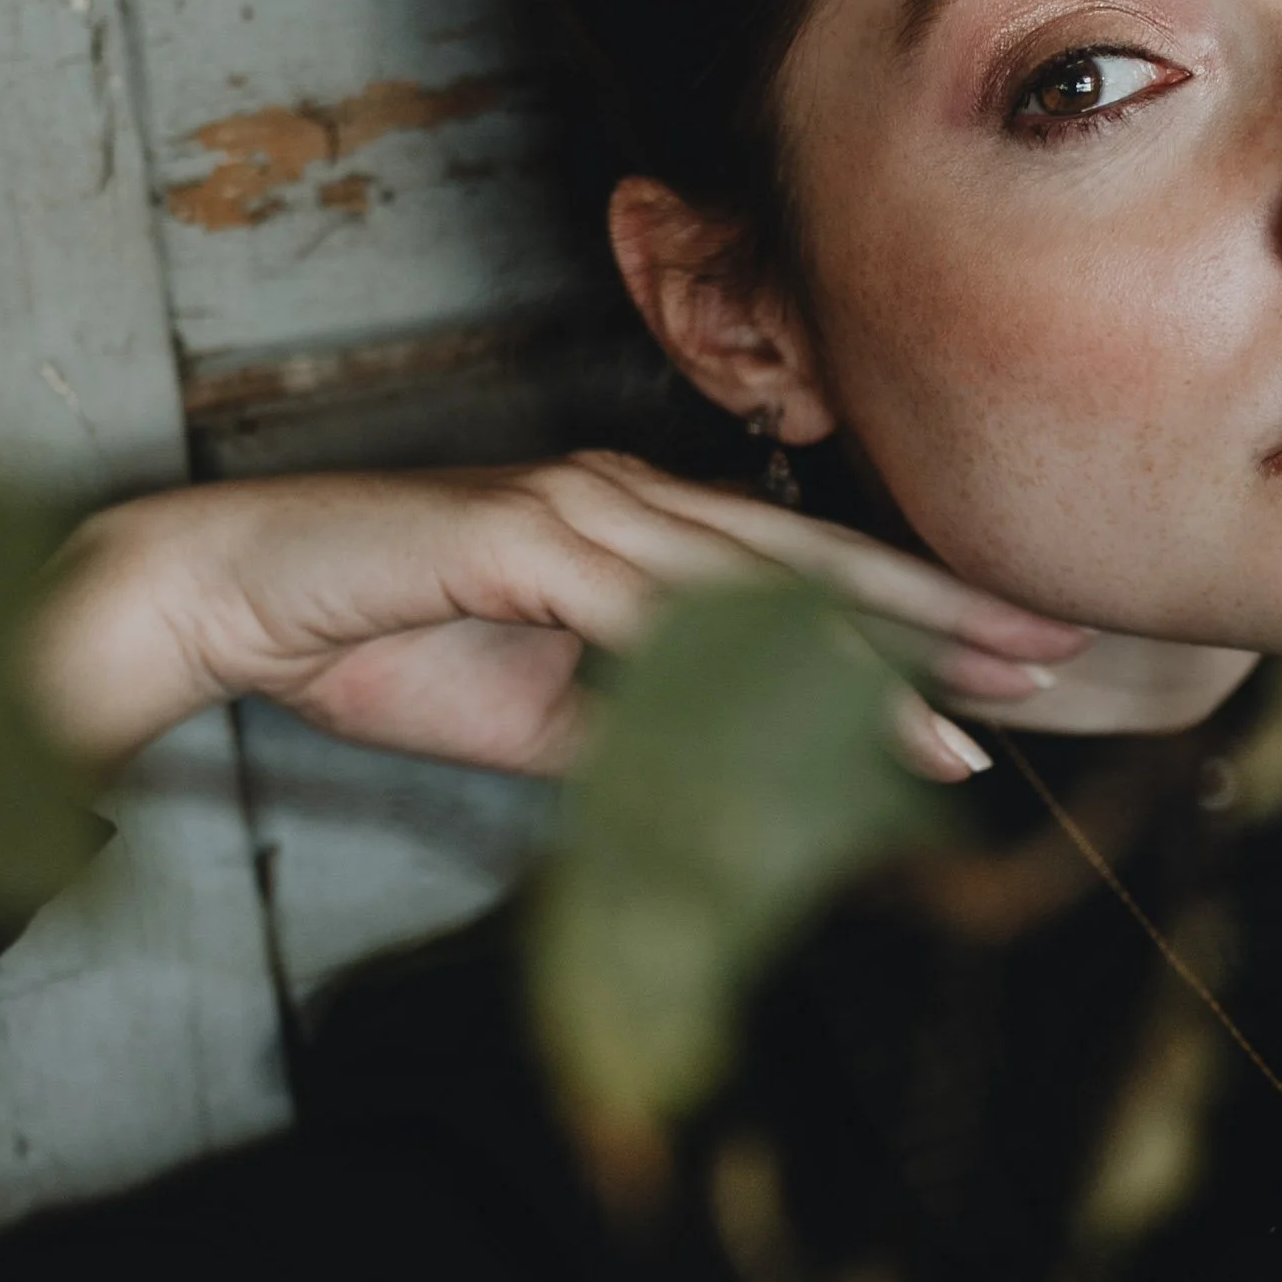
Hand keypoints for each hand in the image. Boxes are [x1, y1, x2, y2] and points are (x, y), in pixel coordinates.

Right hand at [28, 456, 1087, 784]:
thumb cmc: (377, 642)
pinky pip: (648, 615)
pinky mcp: (519, 540)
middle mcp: (618, 500)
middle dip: (933, 618)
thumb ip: (634, 731)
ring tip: (958, 722)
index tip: (1006, 657)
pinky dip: (729, 671)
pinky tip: (795, 714)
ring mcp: (573, 512)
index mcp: (628, 523)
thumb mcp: (536, 713)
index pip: (793, 575)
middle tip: (1050, 651)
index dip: (905, 615)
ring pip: (749, 594)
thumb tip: (731, 782)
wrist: (230, 598)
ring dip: (858, 665)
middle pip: (805, 565)